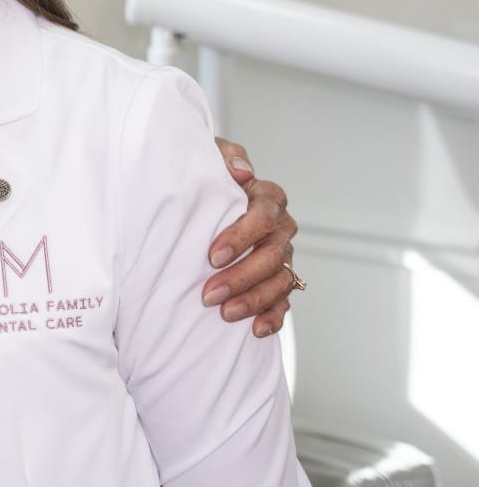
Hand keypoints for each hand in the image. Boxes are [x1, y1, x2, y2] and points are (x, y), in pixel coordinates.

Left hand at [202, 137, 298, 337]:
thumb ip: (226, 157)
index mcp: (268, 198)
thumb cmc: (206, 176)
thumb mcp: (209, 157)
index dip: (241, 237)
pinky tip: (256, 330)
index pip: (264, 216)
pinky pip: (283, 301)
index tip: (213, 255)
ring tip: (225, 314)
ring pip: (279, 281)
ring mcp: (282, 255)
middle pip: (272, 255)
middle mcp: (281, 228)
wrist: (204, 197)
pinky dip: (272, 317)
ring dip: (253, 300)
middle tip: (209, 294)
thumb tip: (241, 170)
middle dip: (241, 277)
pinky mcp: (278, 279)